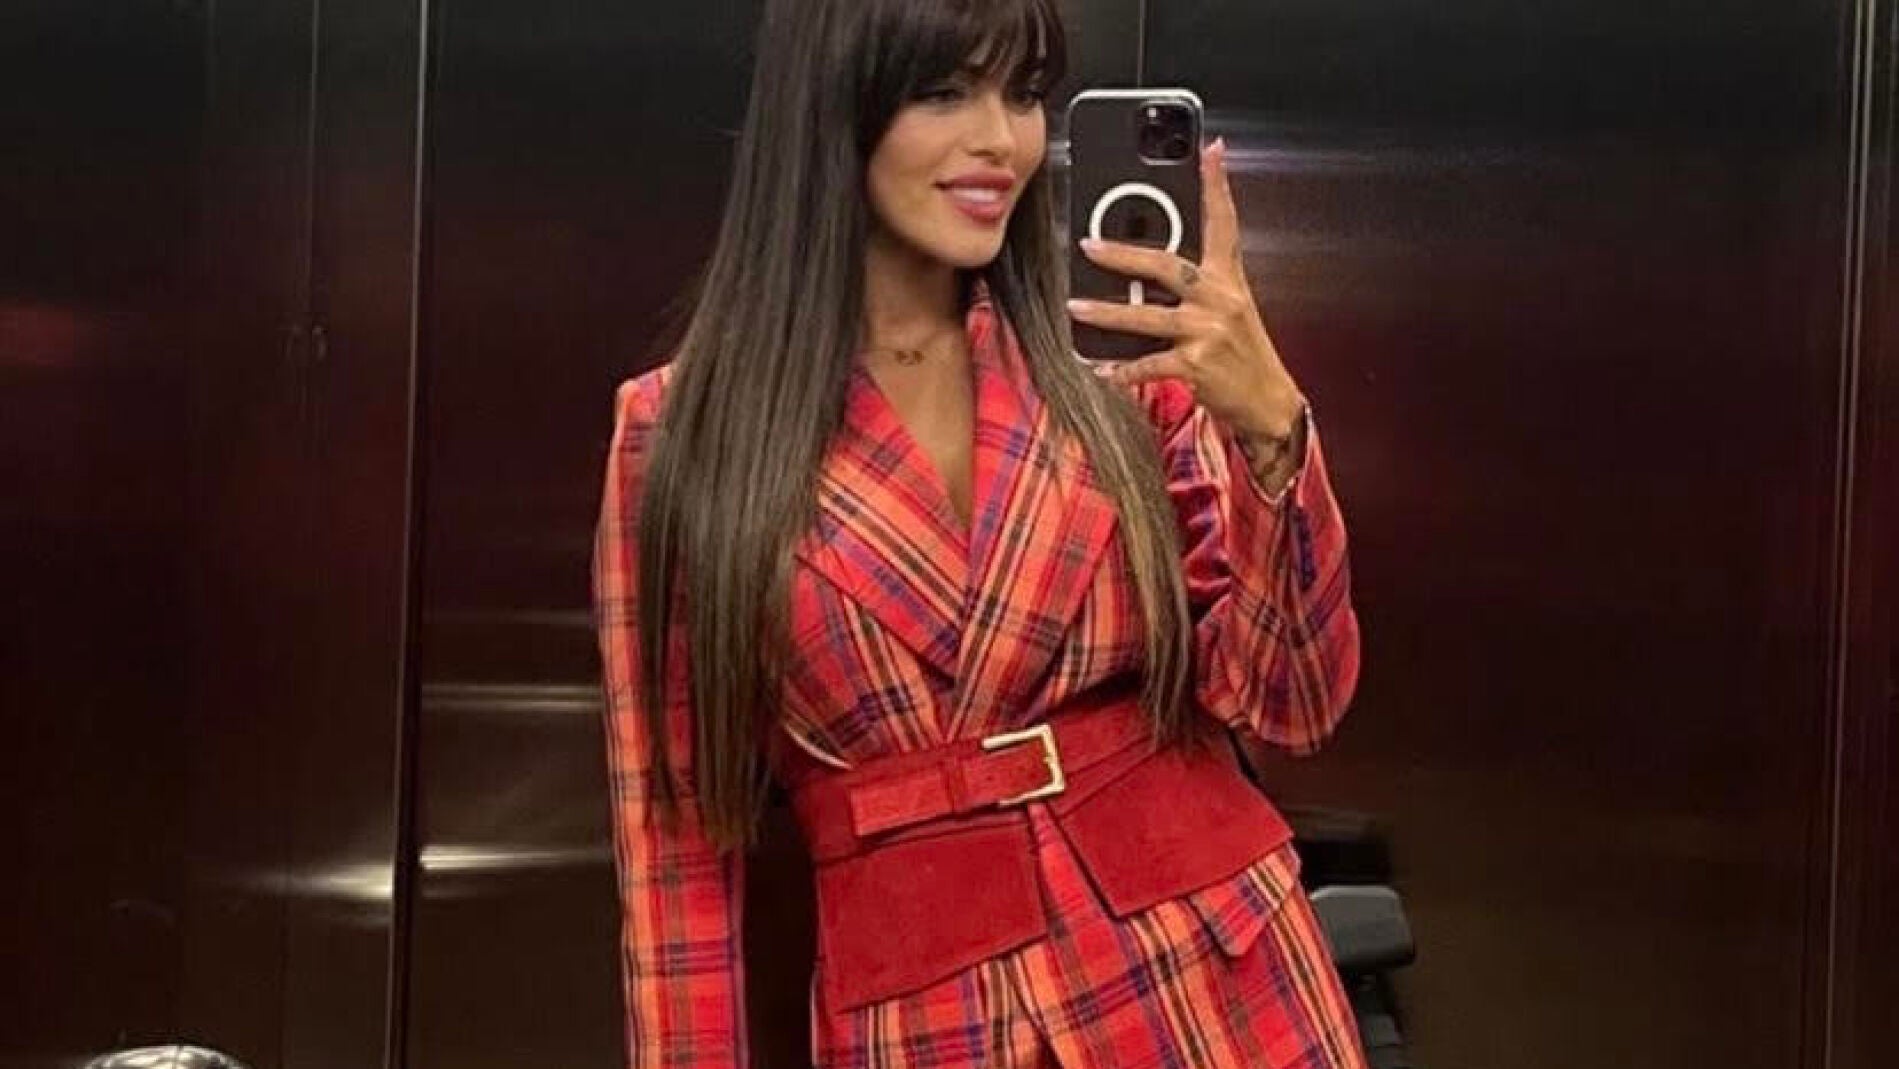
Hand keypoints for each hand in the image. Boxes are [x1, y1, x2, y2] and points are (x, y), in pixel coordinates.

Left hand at [1067, 137, 1305, 441]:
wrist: (1268, 400)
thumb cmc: (1242, 352)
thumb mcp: (1229, 307)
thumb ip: (1198, 283)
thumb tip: (1147, 268)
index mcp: (1228, 279)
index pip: (1224, 222)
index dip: (1217, 185)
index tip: (1211, 150)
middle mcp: (1219, 299)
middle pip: (1167, 265)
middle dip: (1124, 254)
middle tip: (1089, 245)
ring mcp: (1208, 332)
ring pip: (1148, 317)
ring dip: (1107, 313)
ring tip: (1076, 308)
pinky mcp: (1197, 365)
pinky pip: (1150, 364)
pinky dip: (1123, 369)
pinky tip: (1103, 370)